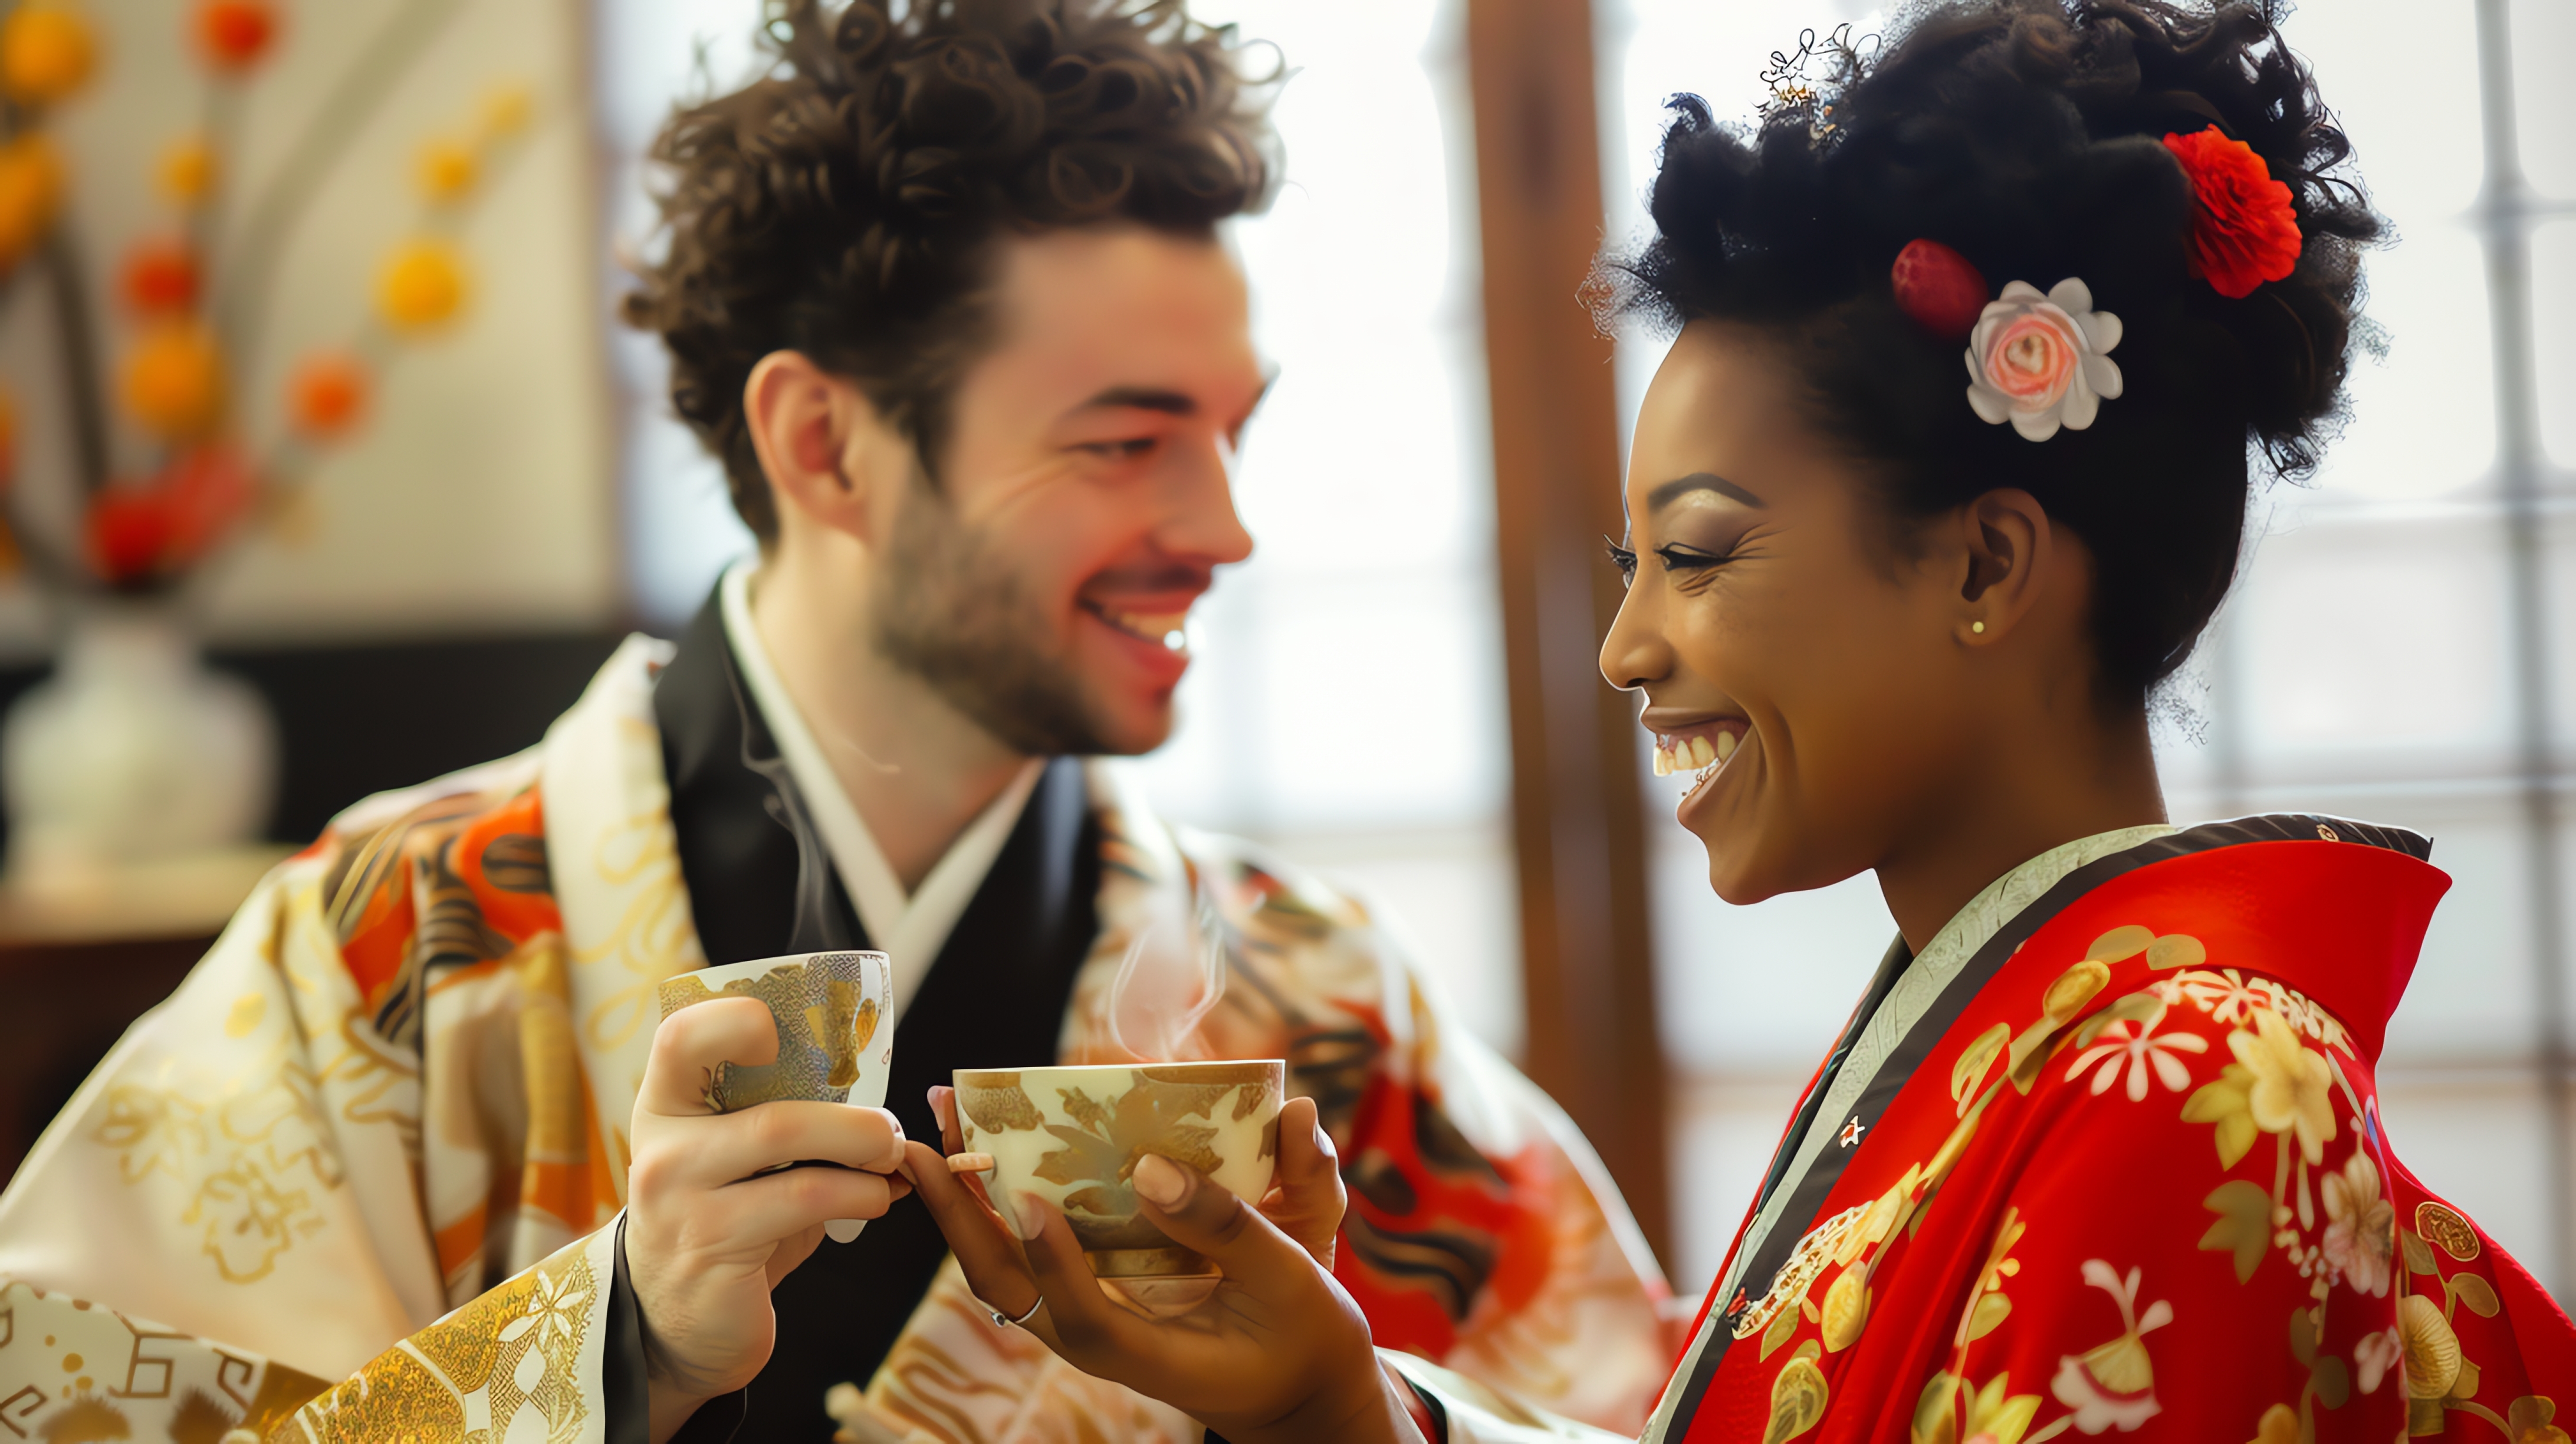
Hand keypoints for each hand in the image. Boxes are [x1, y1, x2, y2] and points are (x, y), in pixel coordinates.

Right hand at [626, 997, 911, 1443]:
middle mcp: (663, 1149)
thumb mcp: (741, 1162)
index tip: (782, 1032)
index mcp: (667, 1106)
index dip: (734, 1019)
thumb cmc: (728, 1223)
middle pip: (770, 1110)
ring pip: (788, 1149)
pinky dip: (859, 1196)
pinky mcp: (711, 1249)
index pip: (682, 1038)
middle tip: (891, 1131)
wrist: (677, 1323)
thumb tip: (883, 1102)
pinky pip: (803, 1203)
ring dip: (863, 1155)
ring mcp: (680, 1202)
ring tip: (890, 1164)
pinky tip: (875, 1201)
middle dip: (852, 1119)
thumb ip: (787, 1122)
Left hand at [905, 1088, 1425, 1443]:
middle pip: (1009, 1290)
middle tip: (928, 1141)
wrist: (1300, 1393)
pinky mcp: (1095, 1297)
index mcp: (1154, 1357)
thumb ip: (1229, 1228)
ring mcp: (1091, 1321)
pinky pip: (1030, 1254)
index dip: (1054, 1263)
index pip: (1085, 1320)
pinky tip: (993, 1149)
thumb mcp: (1292, 1283)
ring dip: (968, 1202)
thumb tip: (1155, 1167)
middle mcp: (1103, 1342)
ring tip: (945, 1126)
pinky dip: (1000, 1203)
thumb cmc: (1306, 1342)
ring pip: (1006, 1270)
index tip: (1028, 1197)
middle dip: (961, 1215)